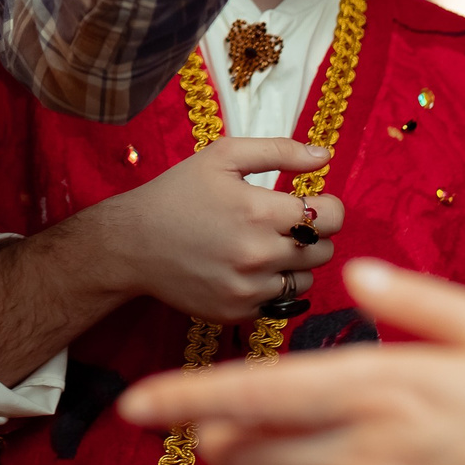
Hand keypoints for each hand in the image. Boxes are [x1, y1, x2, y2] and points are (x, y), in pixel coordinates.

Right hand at [83, 137, 345, 322]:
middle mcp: (259, 254)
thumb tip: (325, 156)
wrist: (133, 243)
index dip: (329, 206)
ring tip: (267, 247)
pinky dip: (273, 287)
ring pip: (307, 281)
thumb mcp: (223, 156)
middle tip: (286, 224)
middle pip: (324, 250)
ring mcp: (249, 288)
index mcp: (260, 211)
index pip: (331, 216)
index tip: (313, 202)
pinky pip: (280, 304)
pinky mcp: (238, 312)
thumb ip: (279, 151)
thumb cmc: (178, 193)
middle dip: (313, 234)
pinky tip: (249, 269)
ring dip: (297, 263)